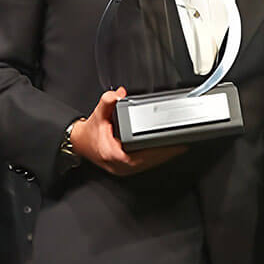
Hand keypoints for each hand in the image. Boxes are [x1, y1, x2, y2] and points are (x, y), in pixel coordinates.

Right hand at [70, 87, 185, 175]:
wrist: (80, 143)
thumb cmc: (88, 134)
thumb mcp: (98, 115)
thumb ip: (107, 102)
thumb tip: (118, 94)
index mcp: (115, 154)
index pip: (144, 155)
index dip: (161, 150)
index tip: (175, 144)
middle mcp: (121, 165)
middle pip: (151, 161)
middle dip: (168, 152)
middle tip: (183, 144)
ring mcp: (124, 169)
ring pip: (150, 165)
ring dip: (164, 156)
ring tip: (178, 147)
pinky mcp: (127, 168)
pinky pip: (146, 164)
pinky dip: (156, 158)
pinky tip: (165, 151)